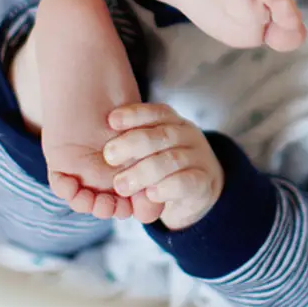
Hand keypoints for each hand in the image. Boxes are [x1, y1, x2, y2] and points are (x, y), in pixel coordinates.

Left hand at [102, 104, 223, 230]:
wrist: (199, 189)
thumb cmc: (164, 165)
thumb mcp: (151, 149)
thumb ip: (134, 143)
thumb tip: (103, 146)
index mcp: (172, 122)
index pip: (156, 112)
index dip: (134, 115)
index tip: (111, 121)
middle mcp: (187, 135)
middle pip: (161, 135)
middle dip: (132, 144)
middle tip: (109, 156)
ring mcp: (198, 157)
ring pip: (171, 160)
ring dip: (143, 172)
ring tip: (121, 185)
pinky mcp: (204, 182)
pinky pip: (185, 182)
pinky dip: (166, 188)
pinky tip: (150, 194)